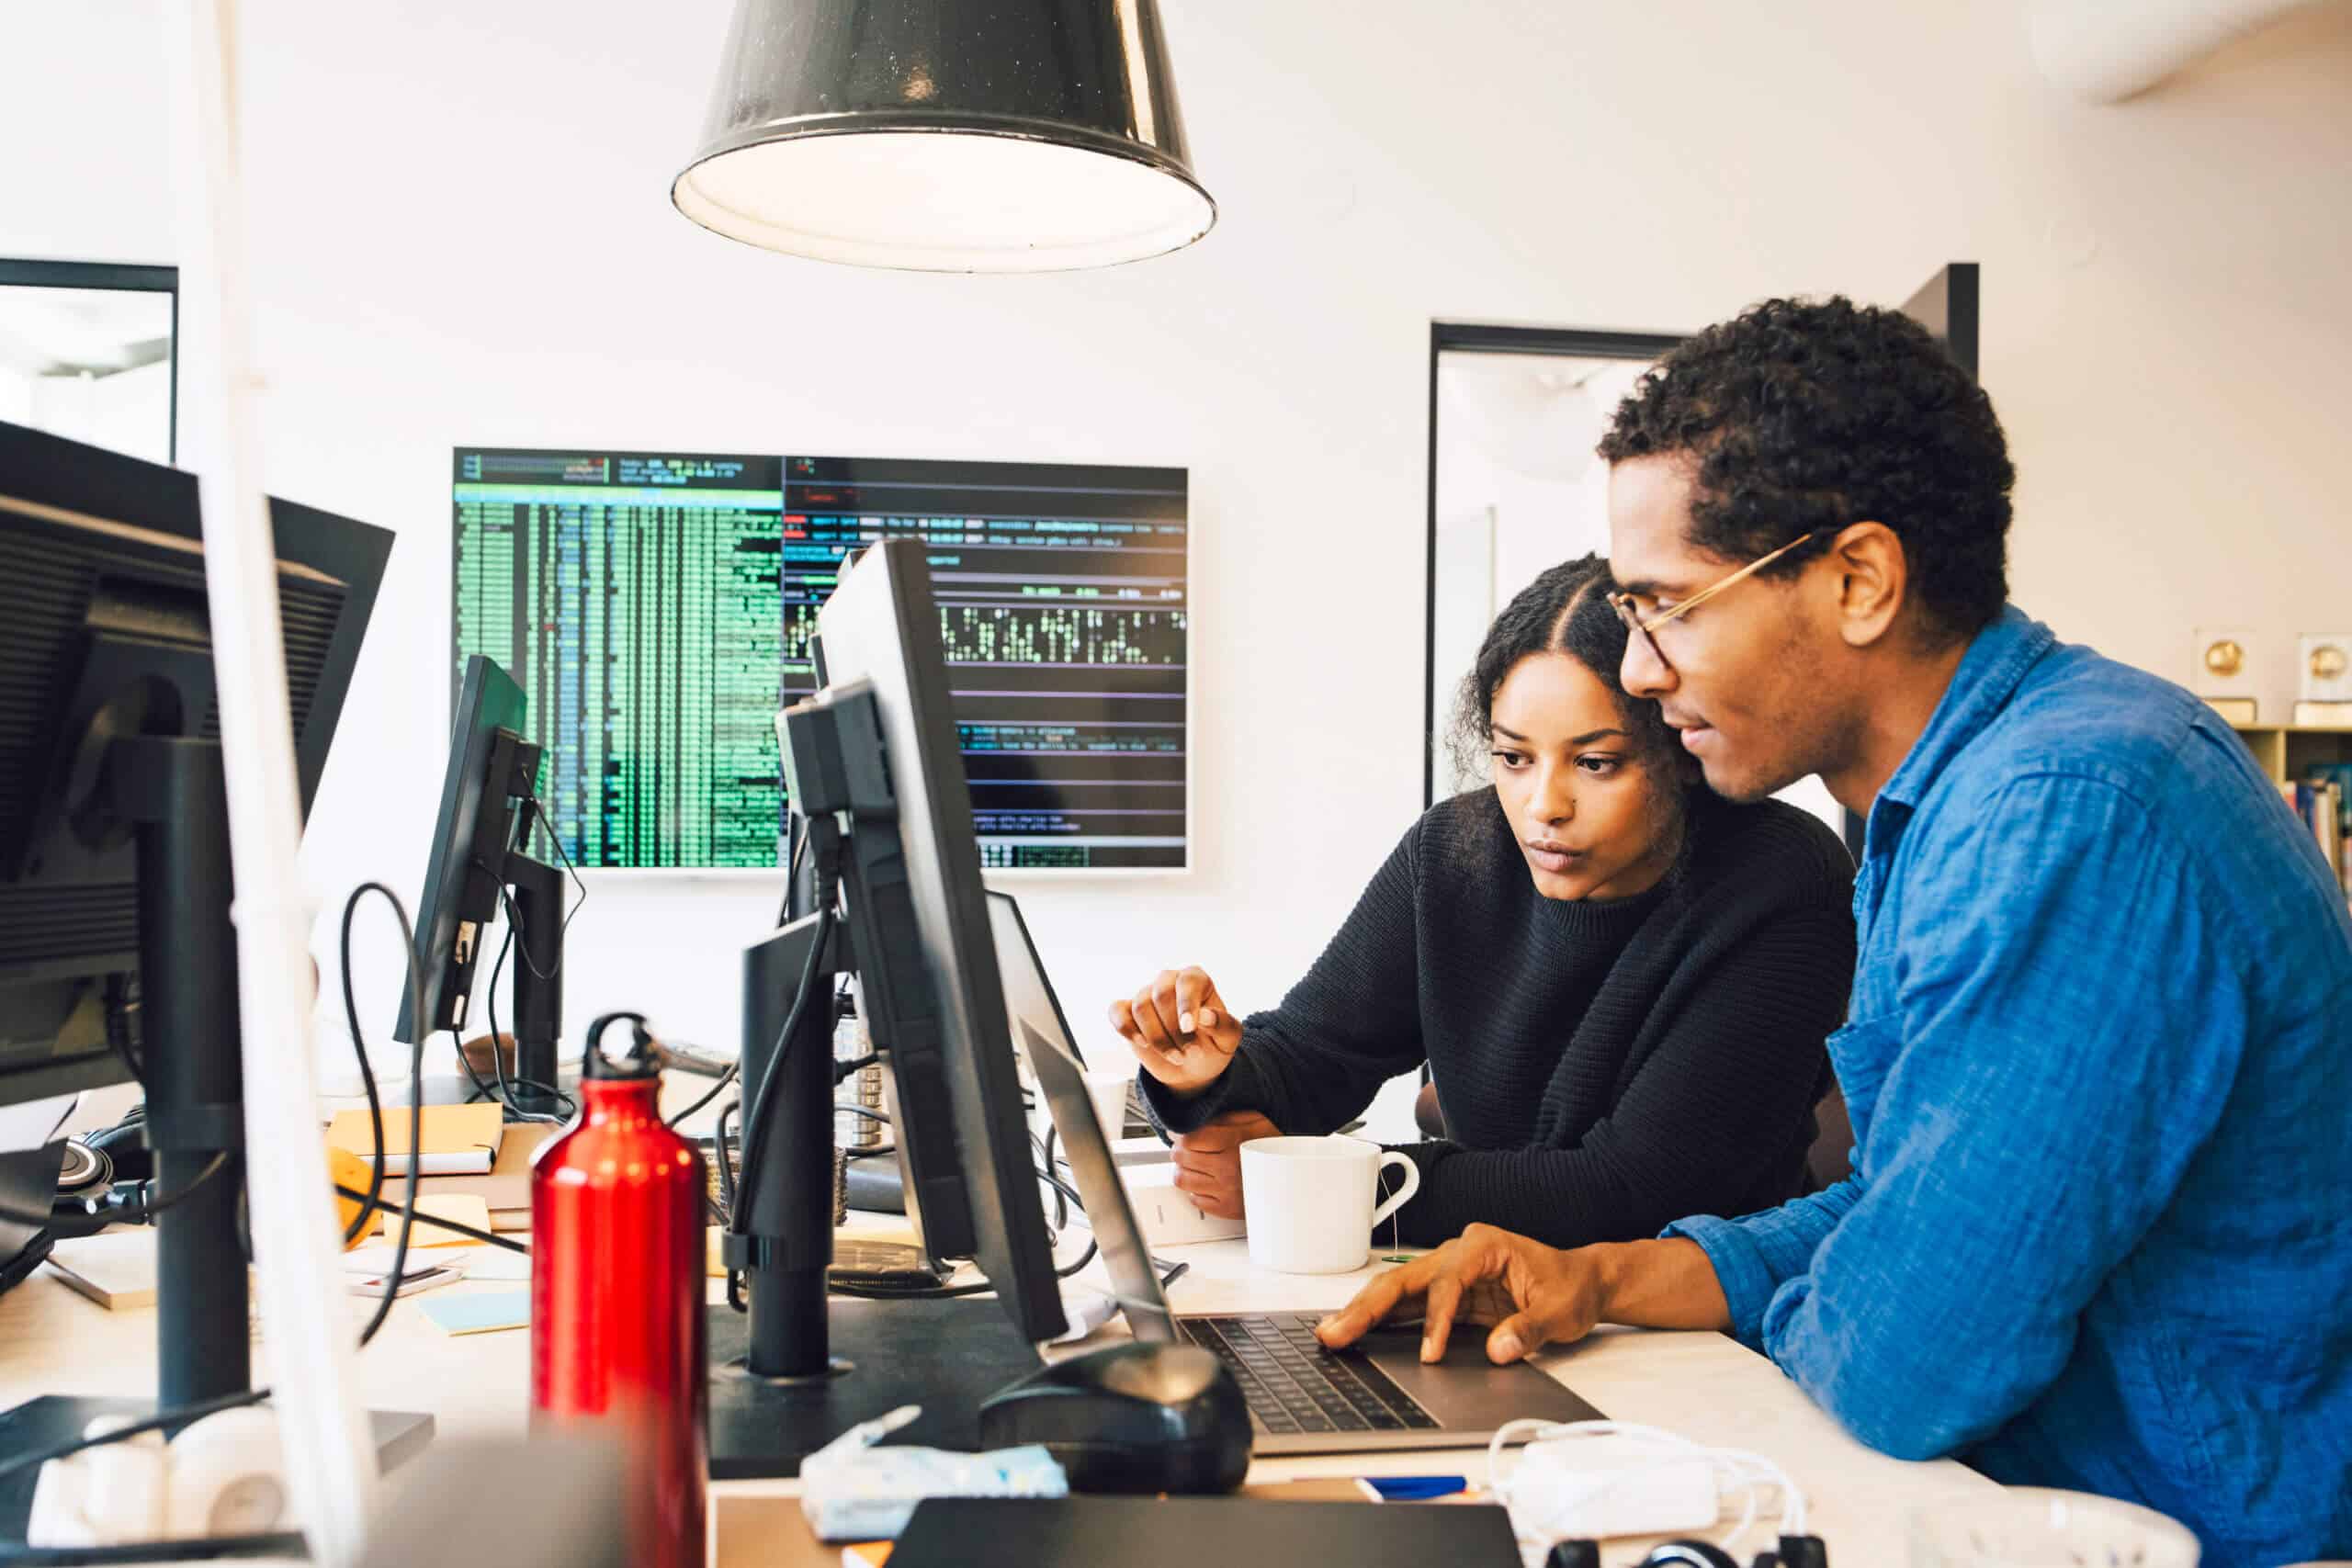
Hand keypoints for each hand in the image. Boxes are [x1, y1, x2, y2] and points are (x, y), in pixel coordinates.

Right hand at [1109, 966, 1243, 1094]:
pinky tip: (1143, 1044)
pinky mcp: (1127, 1012)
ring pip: (1141, 1007)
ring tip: (1176, 1057)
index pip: (1187, 981)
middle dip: (1174, 1029)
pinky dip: (1127, 1028)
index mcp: (1196, 979)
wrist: (1193, 1067)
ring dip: (1157, 1038)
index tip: (1189, 1028)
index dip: (1187, 1004)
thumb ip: (1222, 1025)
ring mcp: (1146, 995)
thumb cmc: (1213, 1046)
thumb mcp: (1228, 1039)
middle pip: (1161, 994)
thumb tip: (1205, 1016)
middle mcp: (1168, 981)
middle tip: (1189, 1052)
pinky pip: (1117, 1012)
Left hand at [1170, 1110, 1279, 1217]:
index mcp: (1233, 1143)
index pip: (1188, 1140)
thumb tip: (1192, 1122)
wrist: (1293, 1173)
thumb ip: (1222, 1119)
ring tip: (1193, 1165)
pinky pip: (1195, 1200)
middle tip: (1185, 1149)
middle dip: (1179, 1151)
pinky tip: (1207, 1181)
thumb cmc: (1272, 1144)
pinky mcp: (1227, 1208)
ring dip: (1183, 1170)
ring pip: (1183, 1180)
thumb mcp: (1252, 1120)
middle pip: (1182, 1159)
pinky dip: (1196, 1190)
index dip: (1179, 1136)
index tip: (1180, 1135)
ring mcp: (1226, 1191)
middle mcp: (1227, 1168)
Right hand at [1314, 1223, 1606, 1365]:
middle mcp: (1458, 1252)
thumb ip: (1529, 1329)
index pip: (1447, 1281)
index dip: (1435, 1318)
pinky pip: (1406, 1306)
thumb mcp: (1561, 1312)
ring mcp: (1447, 1271)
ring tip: (1331, 1333)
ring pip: (1396, 1290)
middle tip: (1335, 1332)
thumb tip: (1498, 1350)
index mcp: (1483, 1245)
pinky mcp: (1445, 1293)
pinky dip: (1380, 1320)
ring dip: (1363, 1313)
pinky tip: (1355, 1332)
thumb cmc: (1571, 1288)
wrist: (1582, 1282)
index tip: (1431, 1353)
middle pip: (1404, 1279)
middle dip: (1367, 1307)